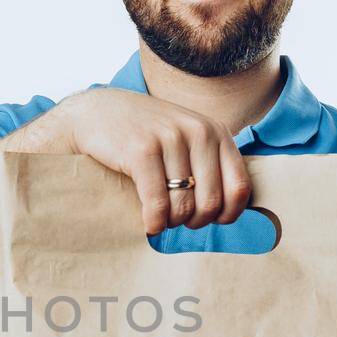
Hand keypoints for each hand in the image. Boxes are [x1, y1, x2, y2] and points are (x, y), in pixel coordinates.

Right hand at [45, 88, 250, 235]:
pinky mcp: (142, 150)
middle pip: (211, 203)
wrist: (97, 113)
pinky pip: (157, 204)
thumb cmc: (145, 134)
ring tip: (160, 218)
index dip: (227, 214)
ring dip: (171, 223)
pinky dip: (154, 222)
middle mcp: (199, 132)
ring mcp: (170, 139)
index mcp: (216, 132)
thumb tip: (232, 211)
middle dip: (194, 222)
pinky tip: (148, 223)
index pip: (239, 187)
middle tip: (178, 220)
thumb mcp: (186, 139)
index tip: (210, 220)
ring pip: (183, 207)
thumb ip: (210, 164)